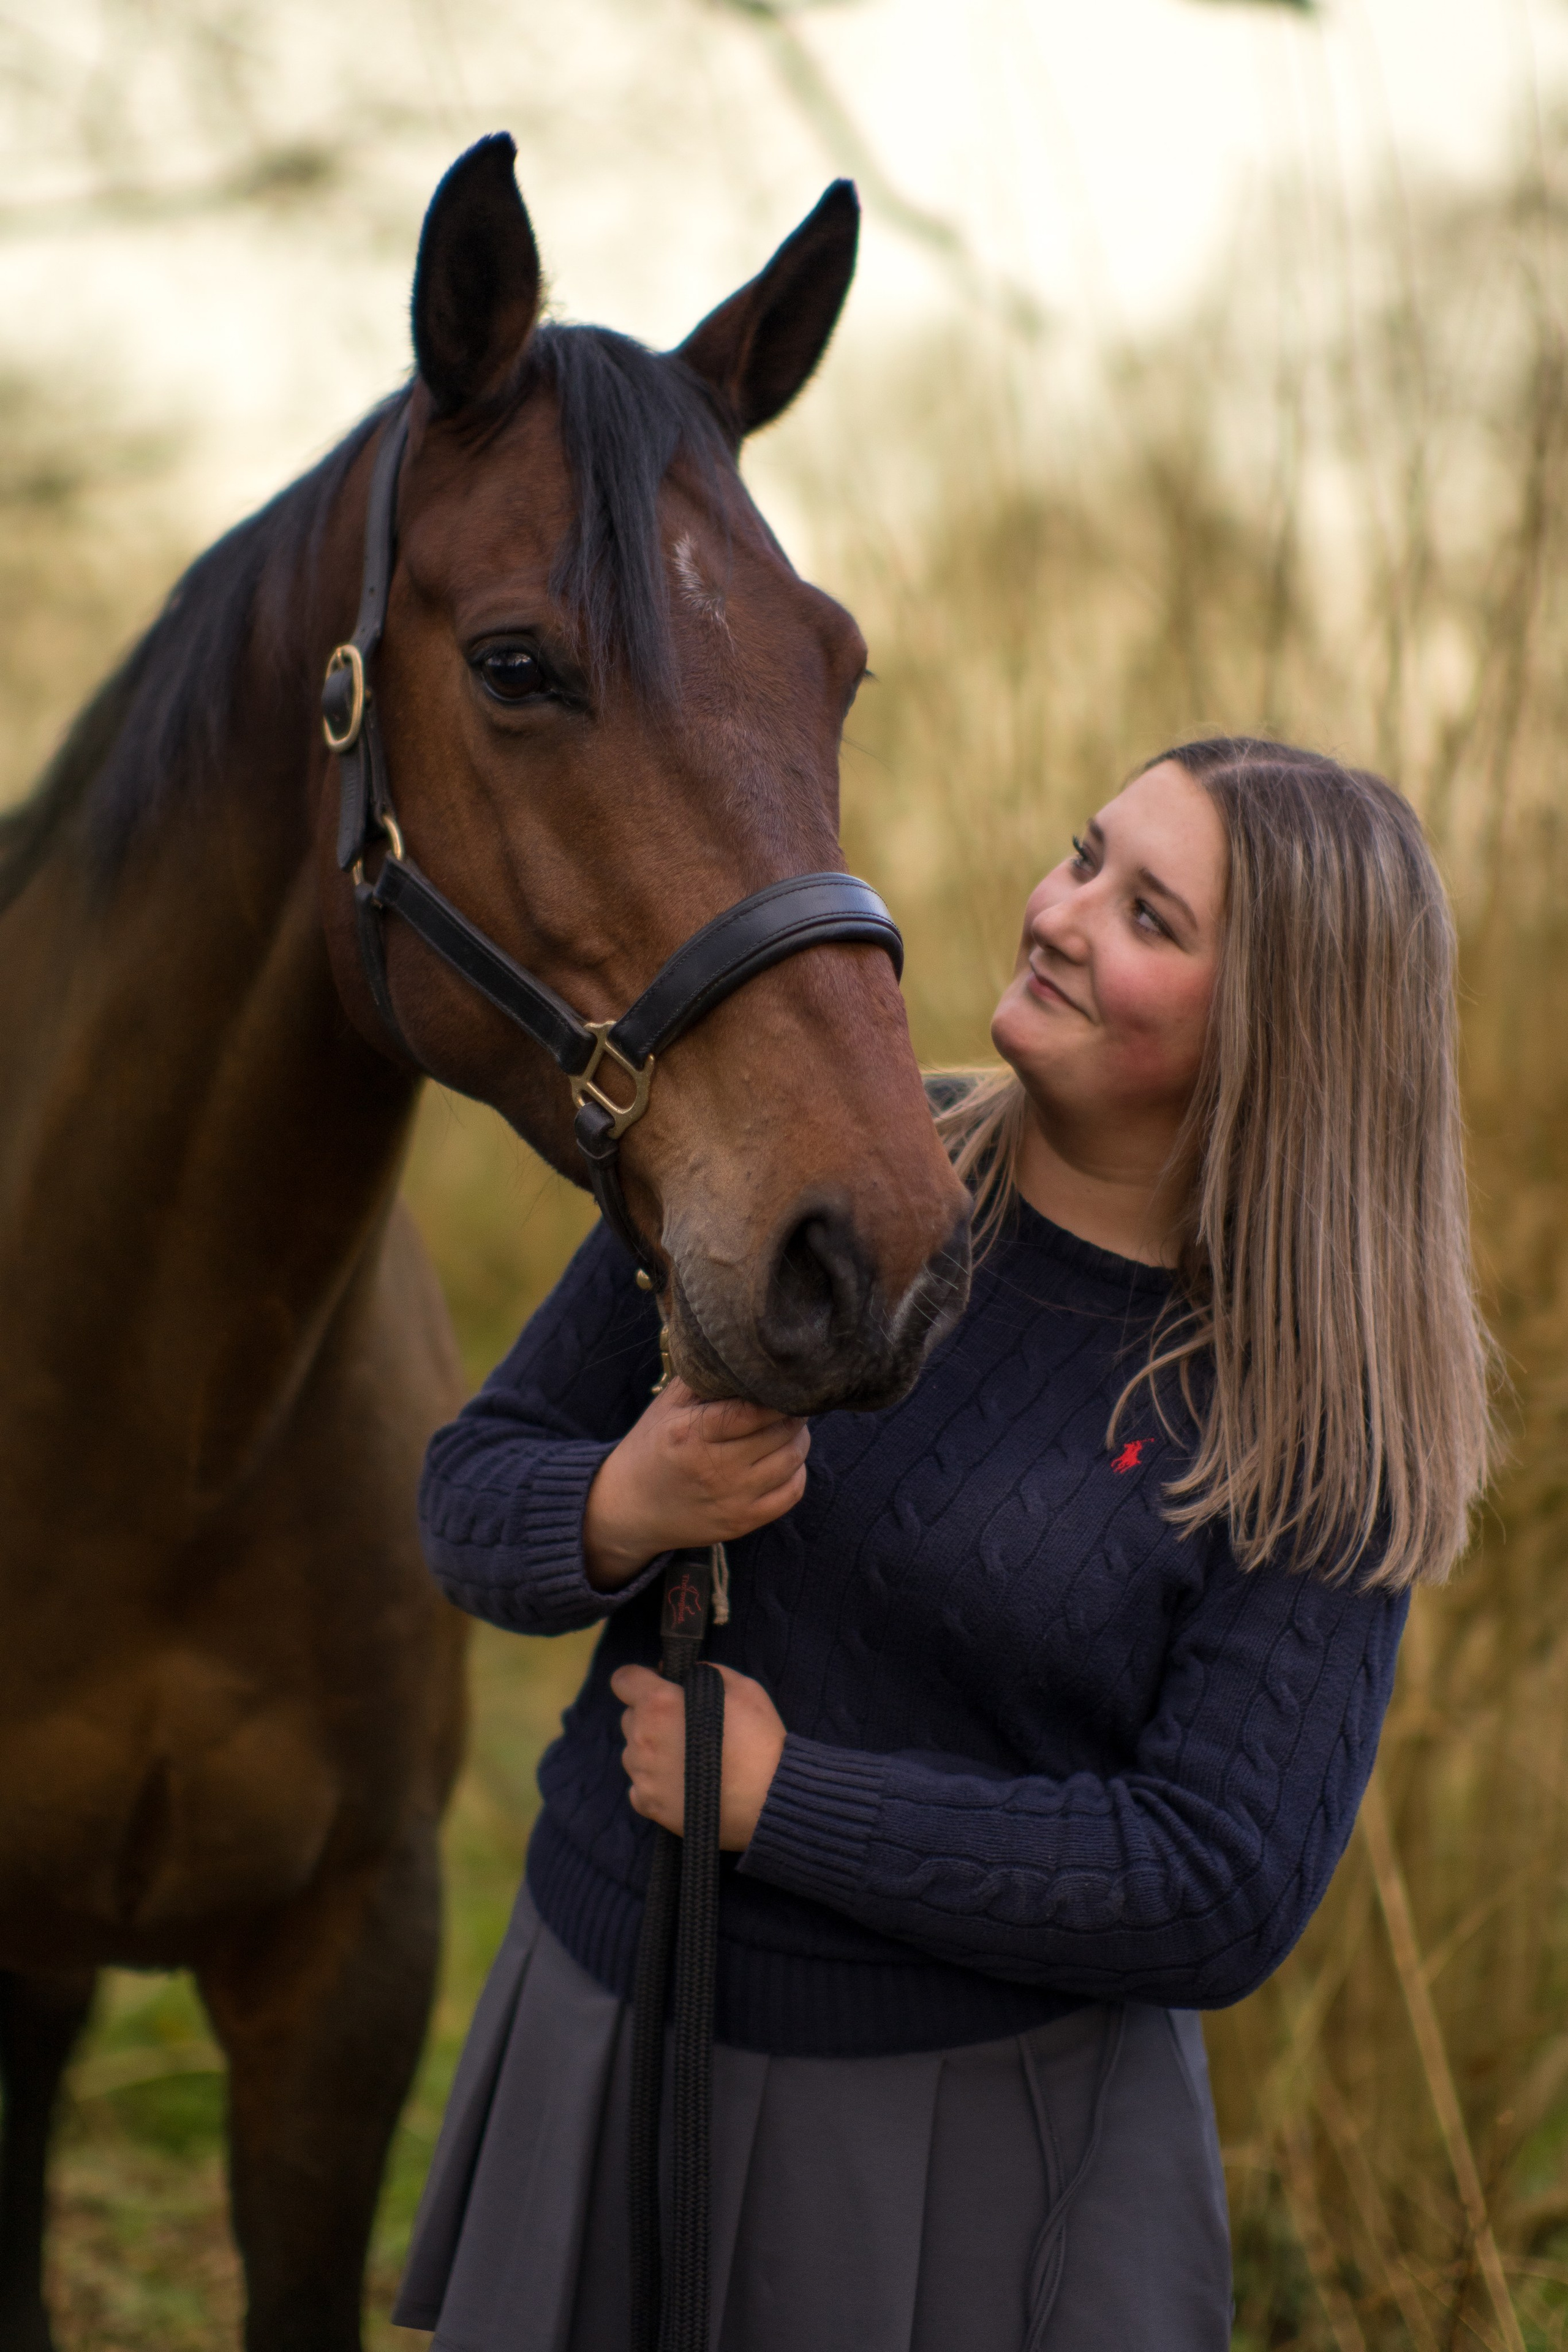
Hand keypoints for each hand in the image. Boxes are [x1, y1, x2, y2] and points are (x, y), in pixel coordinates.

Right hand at [583, 1377, 808, 1590]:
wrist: (630, 1508)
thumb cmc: (654, 1446)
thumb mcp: (667, 1405)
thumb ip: (703, 1378)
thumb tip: (742, 1353)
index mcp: (690, 1433)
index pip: (751, 1411)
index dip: (778, 1396)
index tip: (787, 1384)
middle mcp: (712, 1468)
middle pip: (779, 1434)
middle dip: (793, 1413)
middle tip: (794, 1402)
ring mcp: (730, 1499)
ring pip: (791, 1461)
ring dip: (799, 1439)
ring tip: (791, 1427)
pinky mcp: (742, 1522)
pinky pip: (791, 1494)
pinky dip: (798, 1471)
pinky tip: (787, 1460)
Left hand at [610, 1662, 786, 1849]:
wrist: (769, 1799)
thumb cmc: (758, 1739)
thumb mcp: (741, 1688)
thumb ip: (705, 1672)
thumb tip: (683, 1673)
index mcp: (659, 1704)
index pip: (623, 1680)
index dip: (639, 1679)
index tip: (658, 1686)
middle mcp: (642, 1739)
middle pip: (629, 1717)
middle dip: (650, 1716)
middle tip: (684, 1725)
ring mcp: (643, 1776)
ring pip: (633, 1753)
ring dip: (651, 1750)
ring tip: (688, 1758)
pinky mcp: (650, 1806)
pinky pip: (640, 1786)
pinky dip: (654, 1783)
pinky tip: (683, 1782)